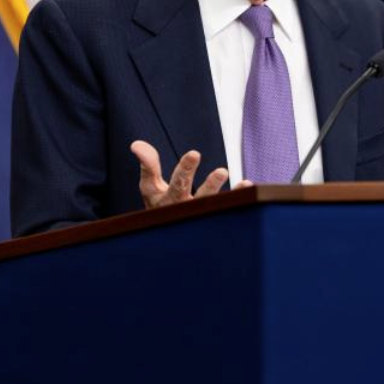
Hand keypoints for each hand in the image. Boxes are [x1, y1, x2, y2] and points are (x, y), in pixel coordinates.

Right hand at [130, 140, 249, 208]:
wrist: (166, 238)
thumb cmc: (159, 206)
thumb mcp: (150, 187)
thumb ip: (148, 165)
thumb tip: (136, 144)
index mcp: (166, 202)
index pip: (176, 184)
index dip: (185, 170)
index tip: (195, 153)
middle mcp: (184, 212)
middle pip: (200, 200)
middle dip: (208, 186)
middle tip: (222, 171)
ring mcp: (200, 218)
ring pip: (214, 208)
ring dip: (228, 195)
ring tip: (239, 182)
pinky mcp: (214, 220)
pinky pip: (228, 211)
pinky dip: (239, 198)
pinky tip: (247, 185)